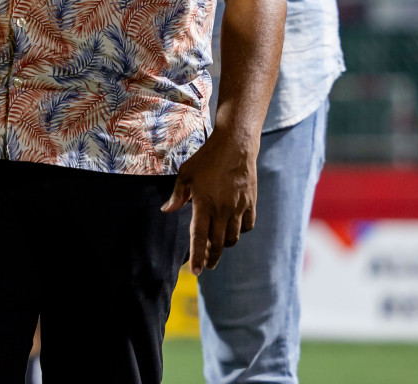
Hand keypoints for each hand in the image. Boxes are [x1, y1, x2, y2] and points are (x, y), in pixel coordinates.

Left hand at [163, 130, 258, 273]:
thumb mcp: (185, 174)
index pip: (200, 237)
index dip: (197, 256)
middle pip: (218, 244)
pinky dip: (240, 231)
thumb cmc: (206, 159)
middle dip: (211, 257)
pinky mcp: (251, 204)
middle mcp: (223, 210)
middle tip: (206, 265)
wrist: (235, 146)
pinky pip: (247, 226)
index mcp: (204, 204)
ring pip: (233, 237)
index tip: (196, 272)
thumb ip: (177, 195)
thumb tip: (166, 211)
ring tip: (216, 246)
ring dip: (224, 245)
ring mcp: (239, 208)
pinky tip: (233, 228)